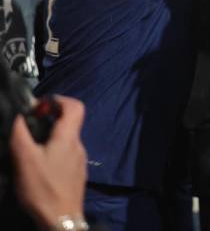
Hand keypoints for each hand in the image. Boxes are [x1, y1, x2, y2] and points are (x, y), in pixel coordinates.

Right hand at [9, 96, 86, 229]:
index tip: (39, 107)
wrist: (60, 218)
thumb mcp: (24, 158)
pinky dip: (54, 152)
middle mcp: (79, 145)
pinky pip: (66, 155)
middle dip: (49, 120)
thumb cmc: (42, 187)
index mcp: (69, 137)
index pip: (75, 106)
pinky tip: (40, 166)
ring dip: (50, 138)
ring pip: (67, 140)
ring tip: (31, 149)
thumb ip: (20, 134)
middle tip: (29, 128)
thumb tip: (19, 115)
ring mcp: (80, 160)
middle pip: (69, 123)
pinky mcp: (77, 174)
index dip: (58, 101)